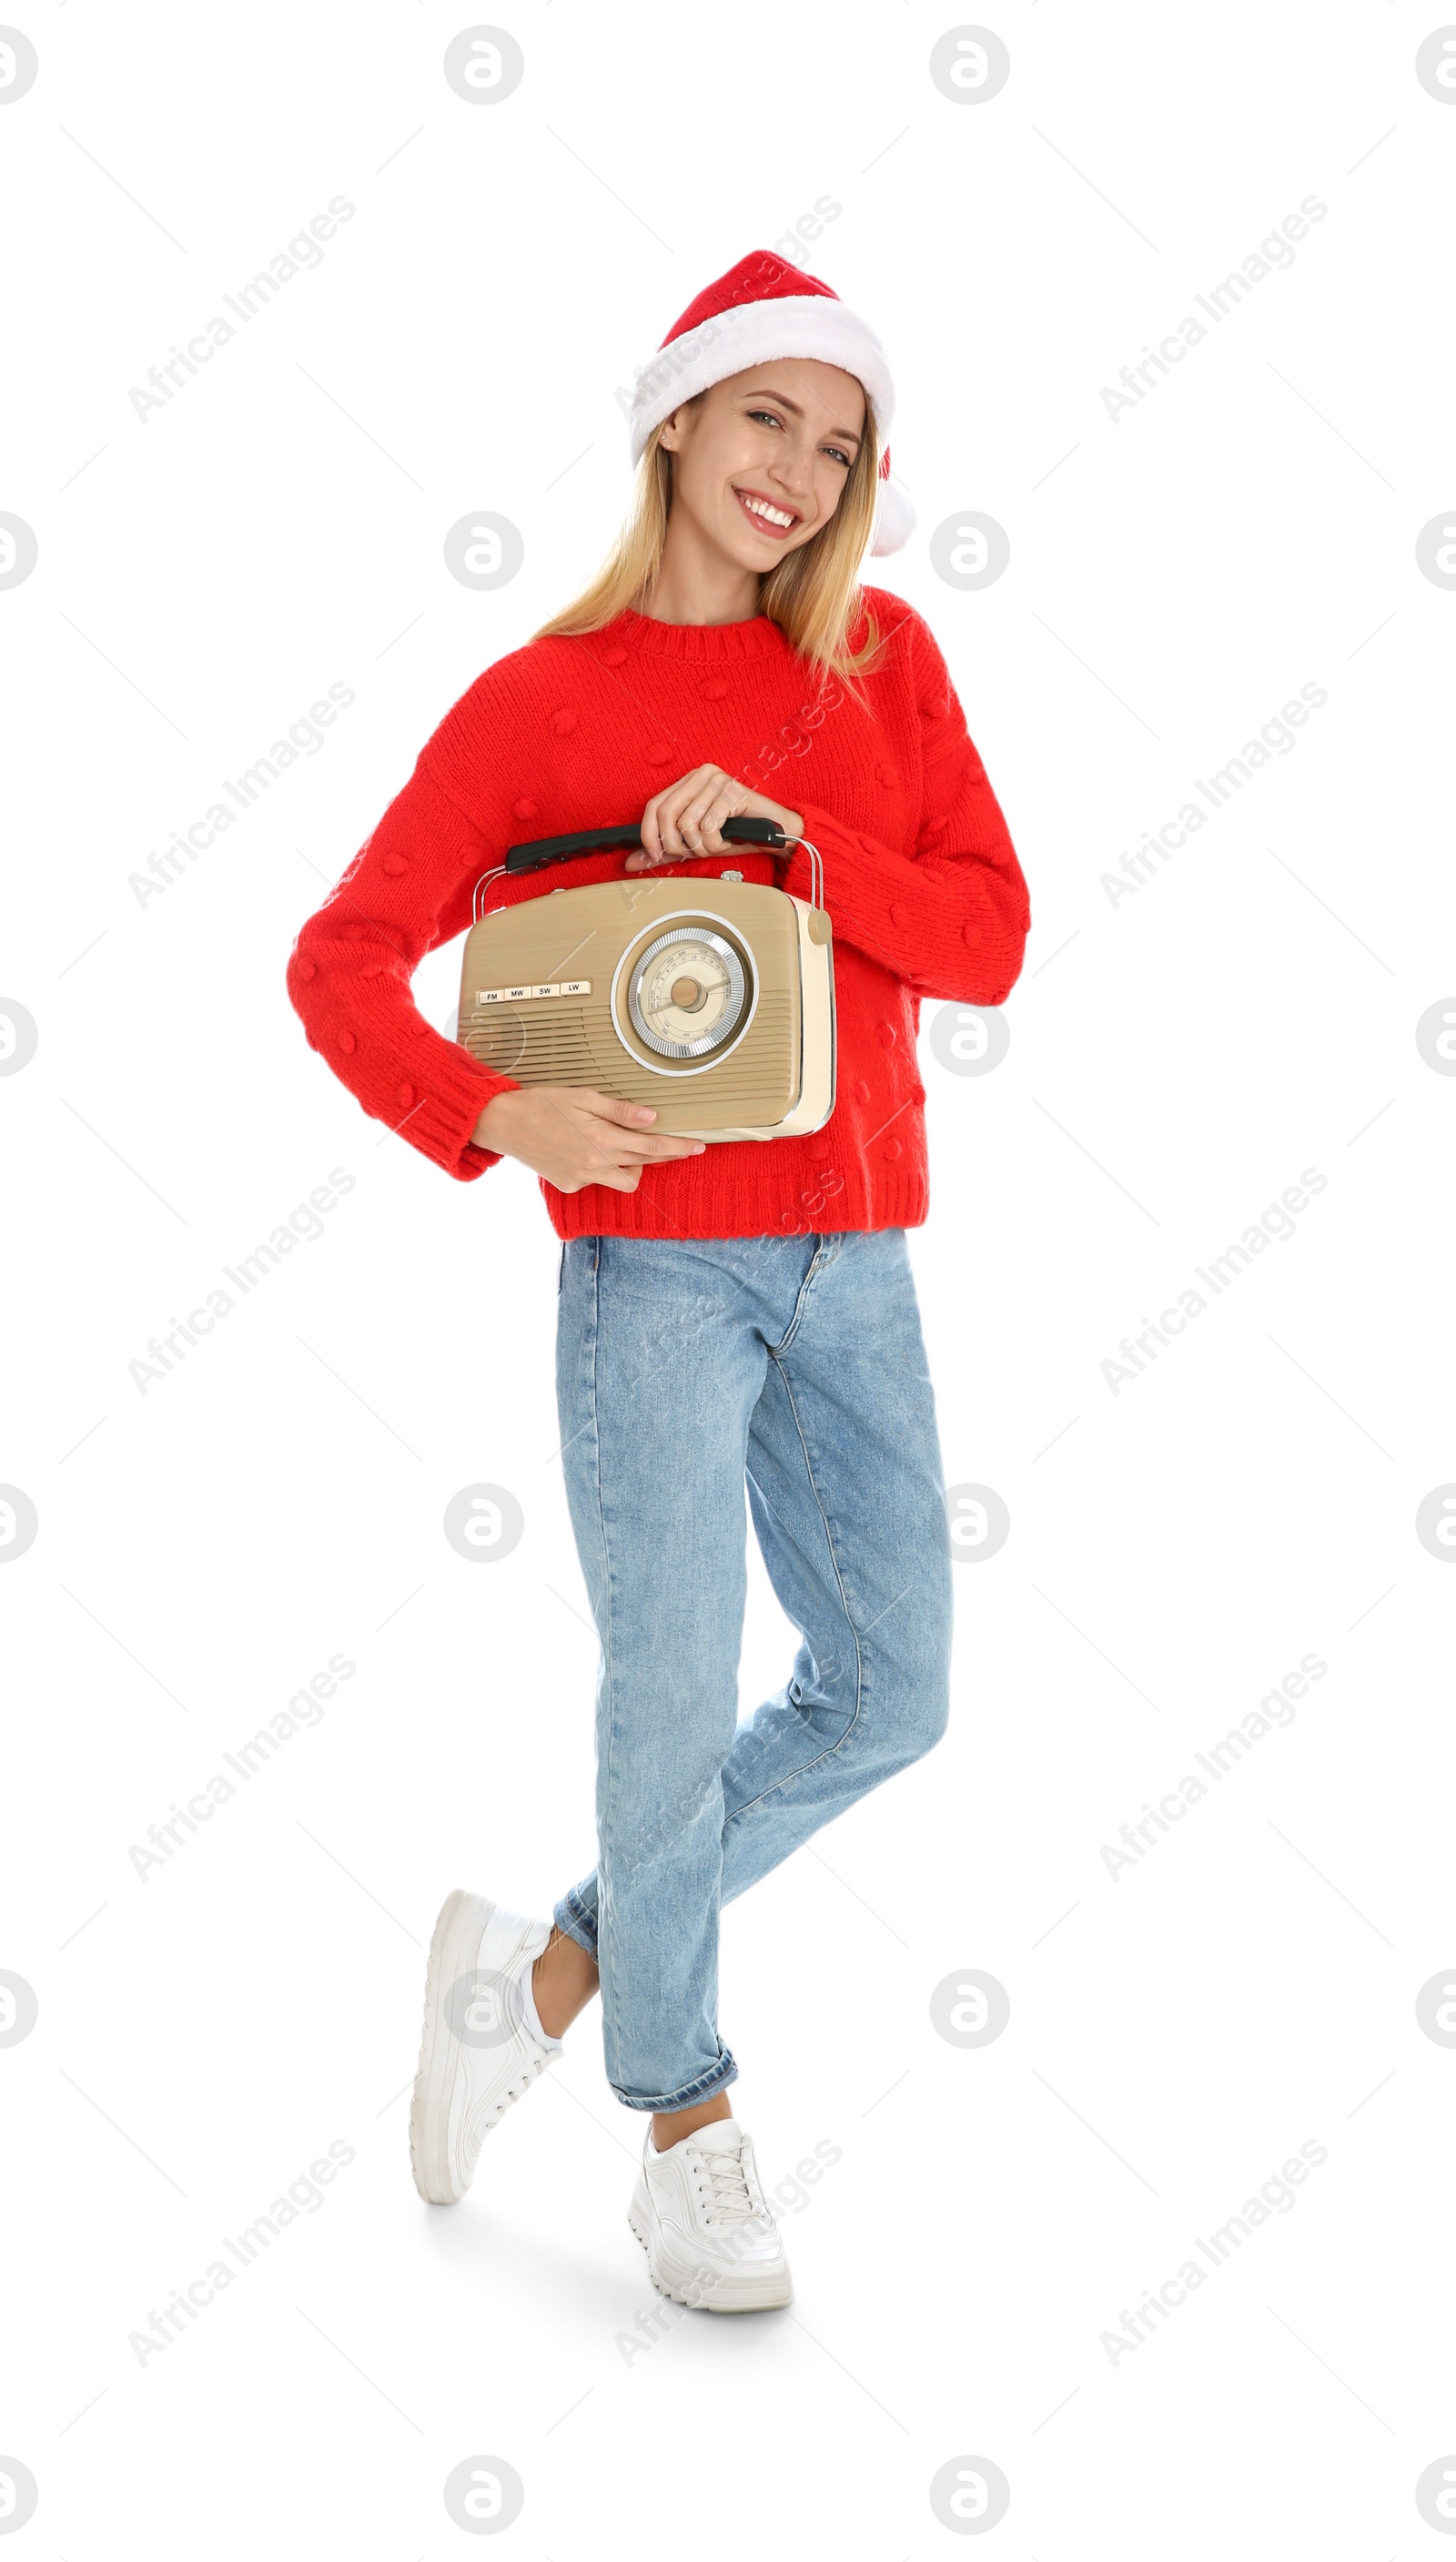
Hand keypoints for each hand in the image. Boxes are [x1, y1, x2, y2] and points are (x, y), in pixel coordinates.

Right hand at [472, 1085, 706, 1193]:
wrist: (503, 1123)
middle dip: (664, 1156)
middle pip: (643, 1165)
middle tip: (678, 1146)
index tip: (698, 1147)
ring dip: (632, 1166)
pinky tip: (586, 1150)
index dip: (678, 1148)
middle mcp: (594, 1164)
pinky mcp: (569, 1185)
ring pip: (623, 1180)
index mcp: (601, 1140)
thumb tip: (651, 1118)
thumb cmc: (542, 1104)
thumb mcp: (583, 1098)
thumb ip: (619, 1111)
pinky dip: (602, 1168)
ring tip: (623, 1145)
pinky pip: (598, 1181)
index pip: (651, 1147)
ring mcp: (581, 1178)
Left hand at [624, 766, 803, 869]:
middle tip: (693, 853)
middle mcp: (701, 775)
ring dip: (700, 846)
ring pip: (688, 823)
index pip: (654, 806)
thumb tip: (630, 862)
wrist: (773, 835)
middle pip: (667, 813)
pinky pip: (709, 825)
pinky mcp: (733, 791)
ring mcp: (718, 780)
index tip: (655, 855)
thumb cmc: (735, 835)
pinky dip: (716, 843)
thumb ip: (663, 851)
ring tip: (715, 845)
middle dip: (676, 844)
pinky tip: (728, 839)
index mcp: (687, 782)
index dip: (649, 835)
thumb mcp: (693, 844)